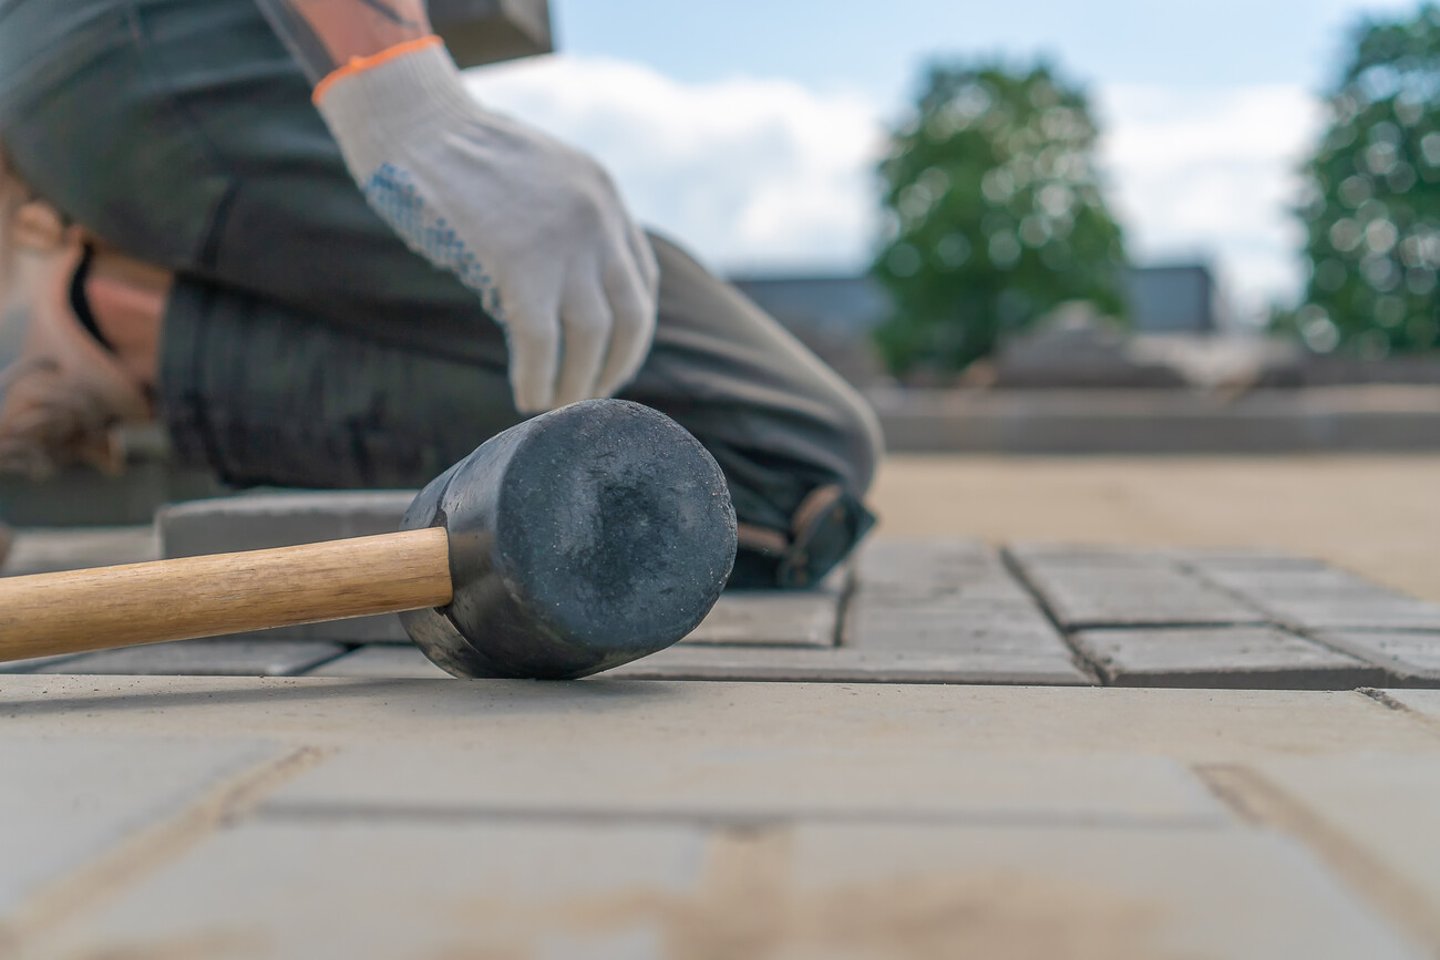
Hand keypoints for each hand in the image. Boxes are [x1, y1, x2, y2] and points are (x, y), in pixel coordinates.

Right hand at [314, 39, 658, 411]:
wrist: (416, 122)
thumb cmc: (458, 156)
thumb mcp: (535, 183)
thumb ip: (559, 231)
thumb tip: (555, 305)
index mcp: (605, 196)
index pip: (641, 280)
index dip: (630, 332)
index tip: (609, 360)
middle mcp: (598, 219)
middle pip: (631, 316)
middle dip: (615, 367)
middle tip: (589, 397)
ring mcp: (563, 240)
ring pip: (592, 336)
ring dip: (576, 383)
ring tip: (554, 406)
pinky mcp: (519, 262)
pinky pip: (541, 340)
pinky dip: (538, 377)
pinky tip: (527, 397)